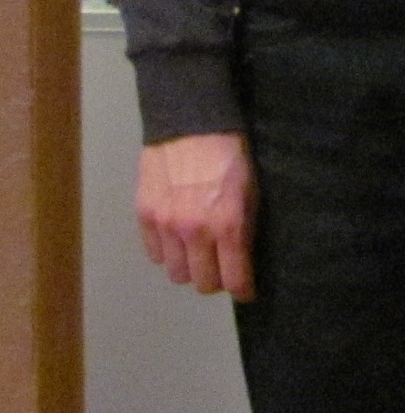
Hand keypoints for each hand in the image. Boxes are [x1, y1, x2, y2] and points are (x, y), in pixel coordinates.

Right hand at [136, 132, 257, 299]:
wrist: (191, 122)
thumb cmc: (230, 155)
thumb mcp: (251, 192)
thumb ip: (245, 230)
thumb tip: (242, 262)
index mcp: (228, 225)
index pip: (234, 279)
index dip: (242, 290)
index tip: (245, 290)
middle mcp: (195, 232)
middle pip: (202, 283)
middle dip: (215, 279)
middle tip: (219, 267)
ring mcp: (166, 225)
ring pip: (176, 274)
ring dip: (188, 267)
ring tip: (196, 252)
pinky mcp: (144, 215)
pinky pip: (154, 254)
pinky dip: (166, 252)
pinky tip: (175, 238)